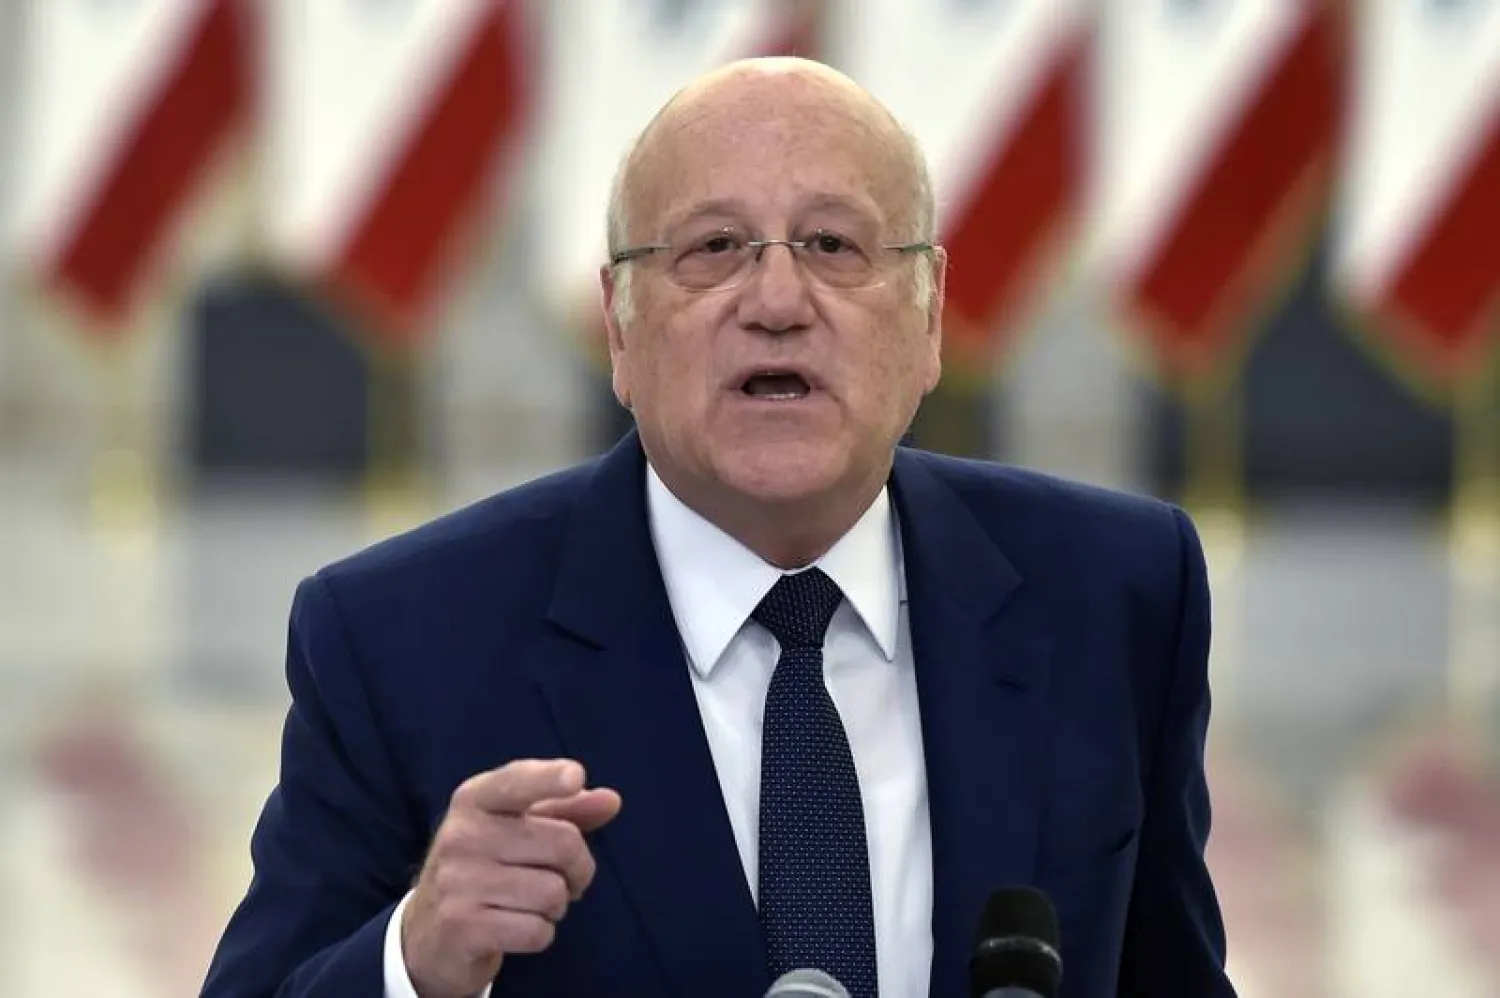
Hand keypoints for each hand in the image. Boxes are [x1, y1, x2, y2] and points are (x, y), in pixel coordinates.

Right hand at [401, 758, 621, 997]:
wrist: (428, 935)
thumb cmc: (486, 870)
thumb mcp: (516, 830)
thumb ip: (564, 811)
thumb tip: (611, 800)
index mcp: (475, 800)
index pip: (516, 781)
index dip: (549, 778)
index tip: (575, 777)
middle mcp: (462, 834)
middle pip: (563, 843)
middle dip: (579, 869)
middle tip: (563, 880)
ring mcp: (458, 881)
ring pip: (554, 892)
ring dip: (555, 906)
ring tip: (530, 904)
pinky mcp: (461, 926)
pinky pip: (537, 930)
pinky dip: (540, 934)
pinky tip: (516, 928)